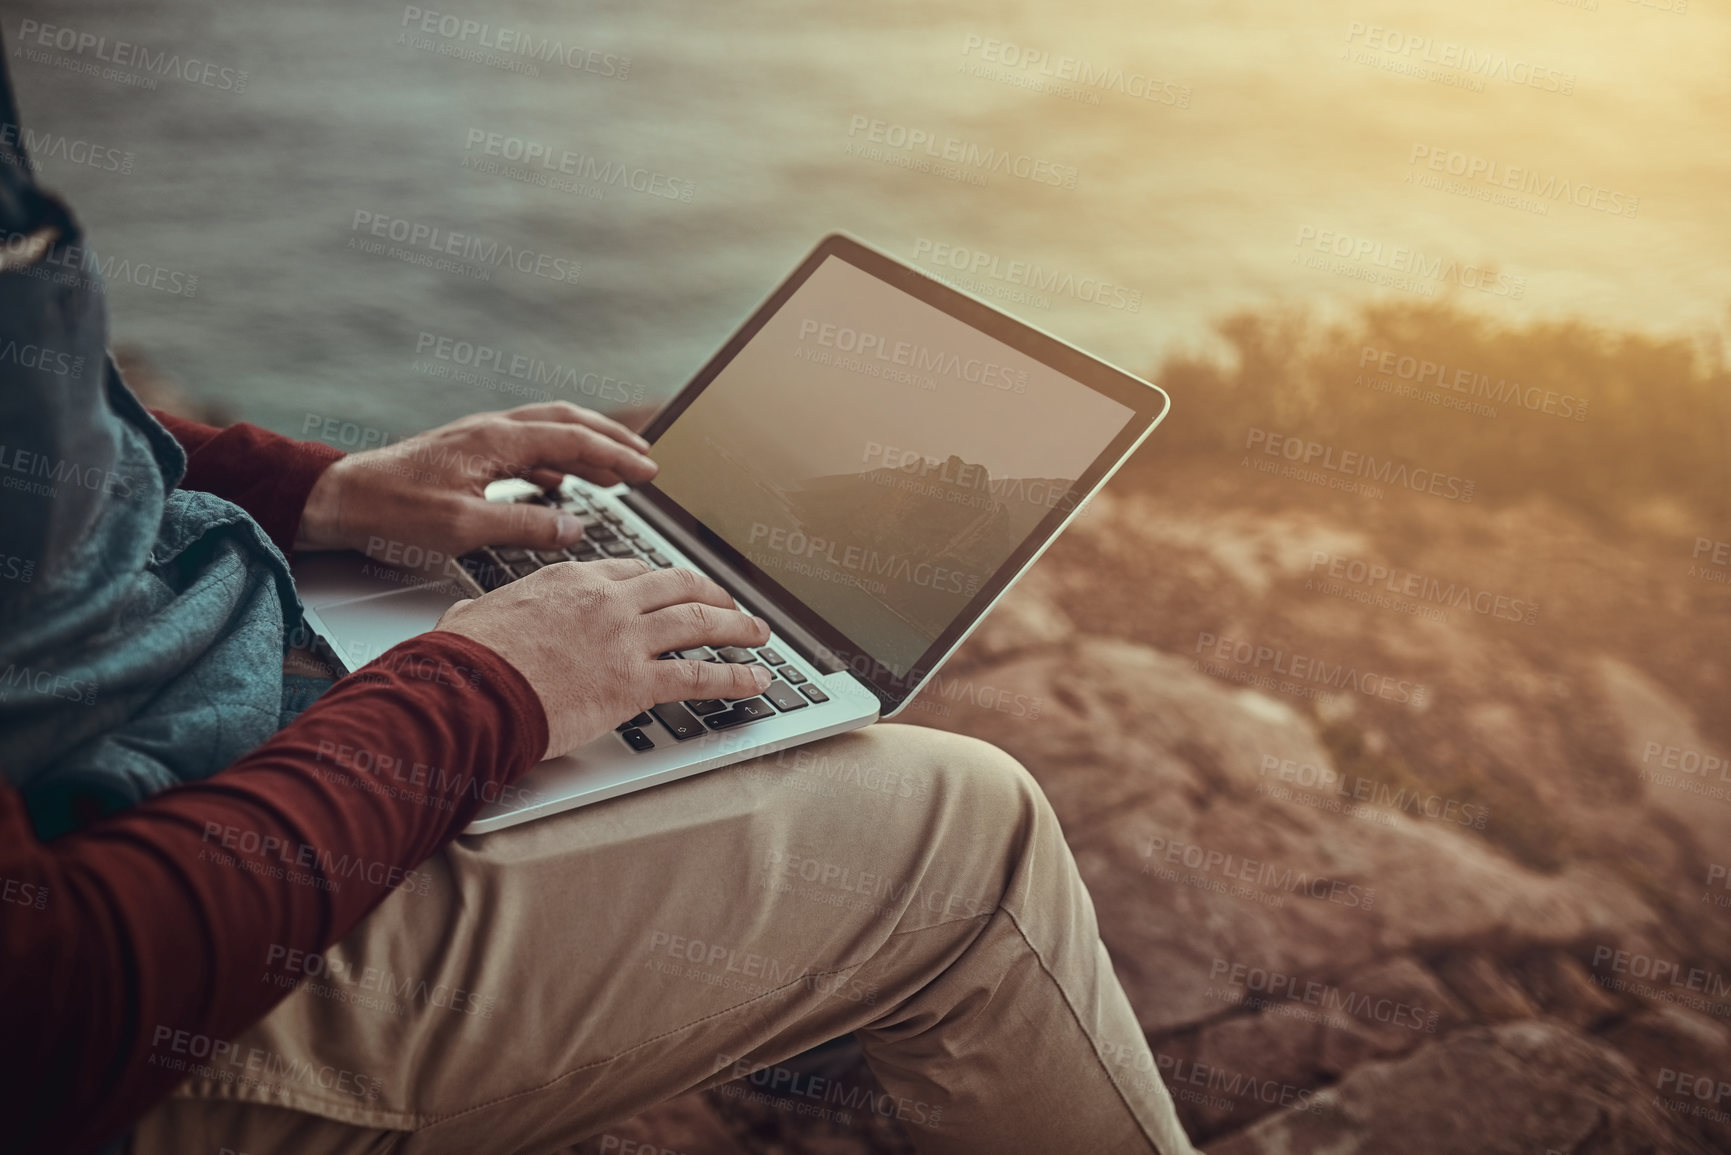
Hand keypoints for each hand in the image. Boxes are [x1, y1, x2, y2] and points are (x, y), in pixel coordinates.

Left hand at [295, 401, 656, 562]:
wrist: (338, 500)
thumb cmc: (391, 512)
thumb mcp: (463, 526)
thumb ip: (524, 524)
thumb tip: (575, 525)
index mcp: (495, 440)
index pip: (572, 439)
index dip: (615, 456)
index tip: (649, 471)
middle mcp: (490, 431)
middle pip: (567, 423)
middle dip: (611, 439)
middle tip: (646, 459)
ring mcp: (478, 440)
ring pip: (547, 433)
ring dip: (586, 448)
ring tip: (616, 472)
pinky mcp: (467, 456)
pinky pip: (525, 449)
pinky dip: (555, 461)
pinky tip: (561, 485)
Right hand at [435, 559, 774, 757]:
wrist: (465, 691)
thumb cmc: (461, 660)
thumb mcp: (474, 615)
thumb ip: (492, 612)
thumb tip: (473, 619)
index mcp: (570, 580)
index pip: (632, 570)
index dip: (662, 581)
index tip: (676, 589)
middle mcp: (606, 600)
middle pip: (678, 585)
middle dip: (713, 593)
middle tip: (731, 604)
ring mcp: (625, 639)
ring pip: (699, 622)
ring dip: (737, 628)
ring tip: (760, 635)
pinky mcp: (634, 682)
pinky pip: (700, 674)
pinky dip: (735, 676)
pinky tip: (755, 680)